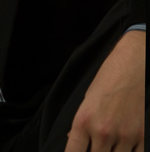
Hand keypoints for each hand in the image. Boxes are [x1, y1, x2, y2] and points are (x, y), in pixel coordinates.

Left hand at [64, 30, 144, 151]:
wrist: (129, 69)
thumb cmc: (104, 82)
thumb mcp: (85, 102)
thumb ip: (80, 125)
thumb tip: (73, 138)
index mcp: (83, 121)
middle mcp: (102, 131)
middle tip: (94, 147)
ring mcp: (123, 136)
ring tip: (106, 146)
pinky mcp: (140, 136)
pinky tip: (122, 148)